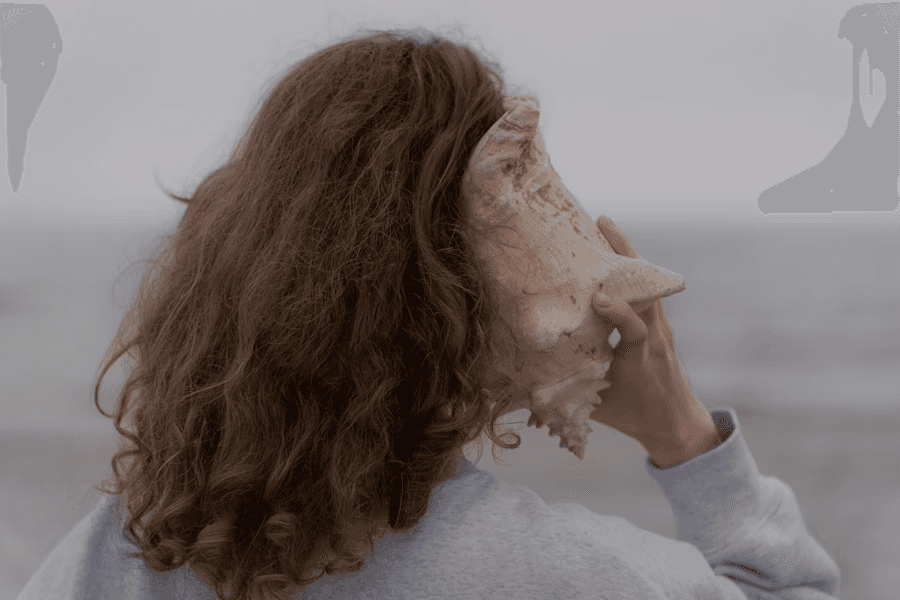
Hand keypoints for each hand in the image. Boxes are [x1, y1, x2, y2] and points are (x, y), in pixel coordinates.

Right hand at [589, 217, 720, 466]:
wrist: (677, 422)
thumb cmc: (635, 417)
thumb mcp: (600, 411)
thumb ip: (567, 396)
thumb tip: (522, 392)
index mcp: (642, 358)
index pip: (636, 330)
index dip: (620, 313)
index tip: (599, 299)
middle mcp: (656, 336)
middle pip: (648, 290)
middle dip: (624, 256)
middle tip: (599, 224)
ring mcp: (662, 326)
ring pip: (647, 283)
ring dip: (626, 253)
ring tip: (602, 225)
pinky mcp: (660, 322)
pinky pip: (646, 288)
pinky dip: (630, 268)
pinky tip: (609, 250)